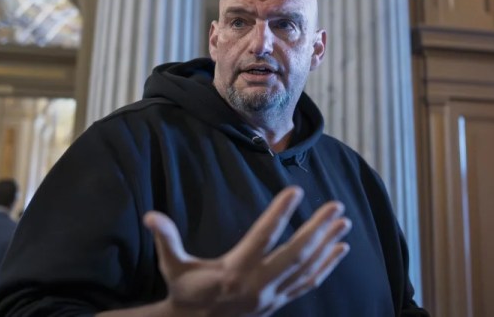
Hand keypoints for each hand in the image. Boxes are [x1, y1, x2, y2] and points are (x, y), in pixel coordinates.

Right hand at [143, 186, 351, 316]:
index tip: (296, 191)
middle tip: (336, 206)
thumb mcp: (173, 267)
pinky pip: (309, 283)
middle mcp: (259, 285)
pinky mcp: (279, 301)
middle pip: (296, 254)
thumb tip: (150, 215)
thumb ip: (166, 239)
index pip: (263, 238)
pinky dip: (327, 266)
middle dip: (318, 229)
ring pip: (307, 269)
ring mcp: (273, 296)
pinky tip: (340, 250)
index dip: (280, 214)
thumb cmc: (185, 292)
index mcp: (234, 271)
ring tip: (344, 223)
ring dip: (328, 245)